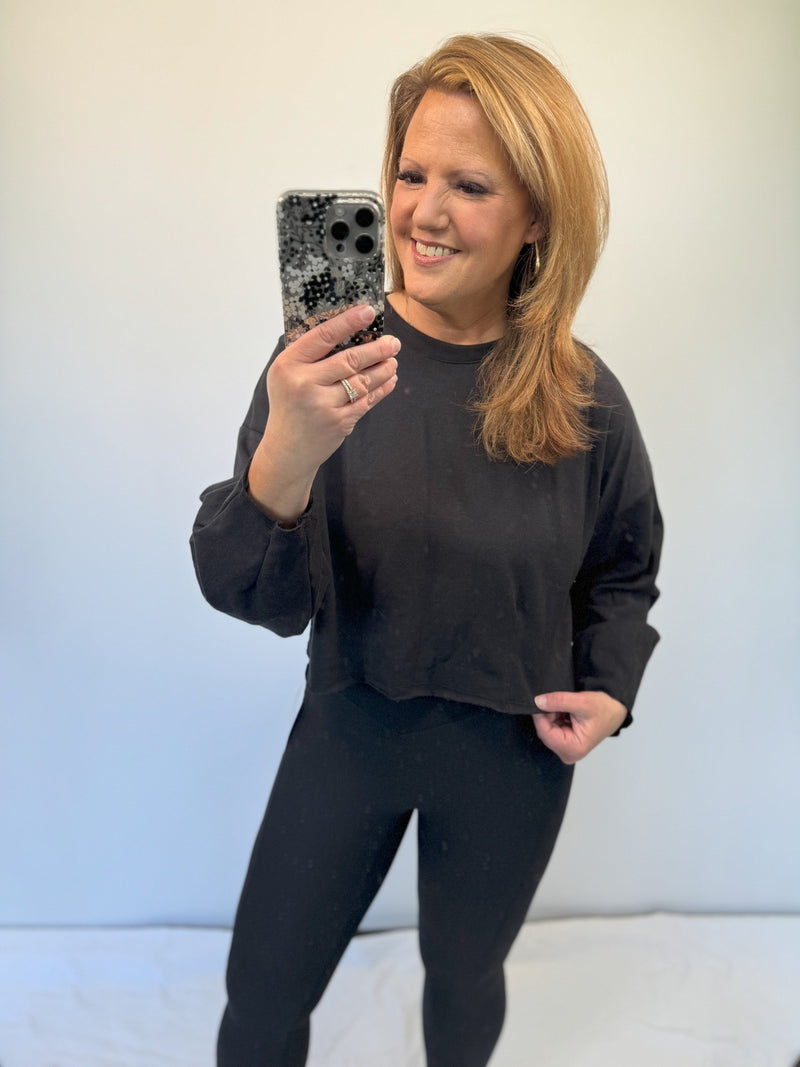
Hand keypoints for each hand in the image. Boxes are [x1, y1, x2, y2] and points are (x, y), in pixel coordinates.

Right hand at [248, 305, 399, 521]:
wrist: (288, 449)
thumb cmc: (289, 404)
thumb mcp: (286, 375)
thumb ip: (309, 355)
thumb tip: (348, 328)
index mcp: (288, 365)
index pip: (322, 336)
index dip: (347, 322)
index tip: (368, 312)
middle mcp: (304, 383)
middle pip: (349, 360)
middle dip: (376, 349)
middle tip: (393, 341)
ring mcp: (323, 405)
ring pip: (362, 380)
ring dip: (383, 368)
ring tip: (393, 359)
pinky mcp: (339, 422)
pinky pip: (367, 400)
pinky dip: (382, 388)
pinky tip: (390, 379)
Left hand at [532, 691, 627, 763]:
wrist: (614, 711)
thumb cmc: (604, 710)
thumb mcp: (582, 702)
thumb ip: (559, 701)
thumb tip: (538, 701)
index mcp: (573, 749)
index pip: (544, 732)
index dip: (540, 714)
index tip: (541, 700)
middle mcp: (567, 753)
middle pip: (544, 731)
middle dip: (548, 714)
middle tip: (559, 702)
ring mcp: (565, 749)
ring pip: (547, 728)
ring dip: (552, 715)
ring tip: (567, 707)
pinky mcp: (565, 743)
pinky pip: (551, 728)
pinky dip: (555, 717)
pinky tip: (566, 712)